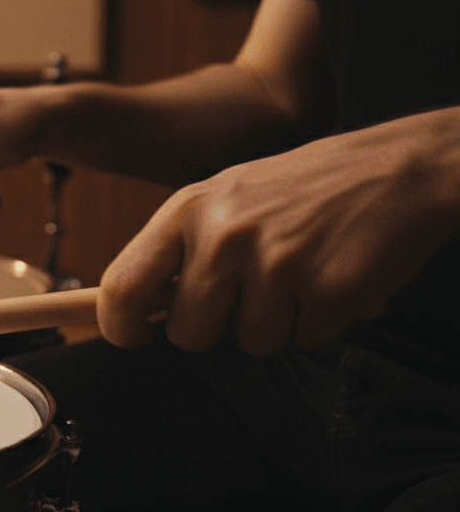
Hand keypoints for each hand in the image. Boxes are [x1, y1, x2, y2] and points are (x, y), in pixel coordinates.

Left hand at [98, 108, 459, 354]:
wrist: (393, 168)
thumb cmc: (298, 190)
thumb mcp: (221, 200)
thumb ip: (174, 251)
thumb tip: (119, 309)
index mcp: (188, 210)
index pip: (122, 286)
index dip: (118, 326)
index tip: (132, 337)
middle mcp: (223, 235)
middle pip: (188, 334)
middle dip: (216, 331)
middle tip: (249, 294)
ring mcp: (275, 262)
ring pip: (251, 343)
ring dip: (276, 324)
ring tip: (297, 274)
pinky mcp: (326, 289)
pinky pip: (305, 341)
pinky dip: (321, 323)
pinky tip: (331, 278)